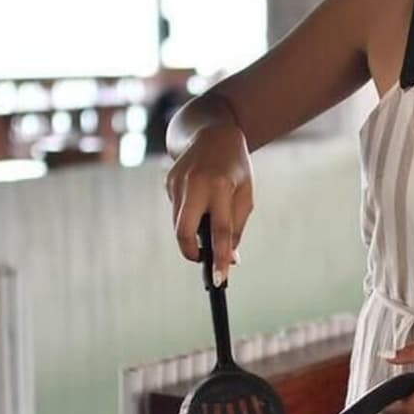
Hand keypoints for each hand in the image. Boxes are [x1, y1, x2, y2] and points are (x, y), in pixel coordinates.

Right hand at [164, 123, 252, 281]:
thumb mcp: (245, 195)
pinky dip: (188, 213)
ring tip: (206, 214)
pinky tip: (198, 198)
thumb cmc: (235, 169)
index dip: (220, 257)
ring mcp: (177, 183)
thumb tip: (231, 259)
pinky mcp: (167, 182)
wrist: (214, 134)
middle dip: (190, 252)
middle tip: (202, 257)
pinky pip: (177, 210)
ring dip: (192, 231)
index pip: (220, 231)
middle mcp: (195, 184)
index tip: (220, 279)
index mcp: (221, 187)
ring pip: (178, 224)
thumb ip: (237, 228)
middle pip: (184, 232)